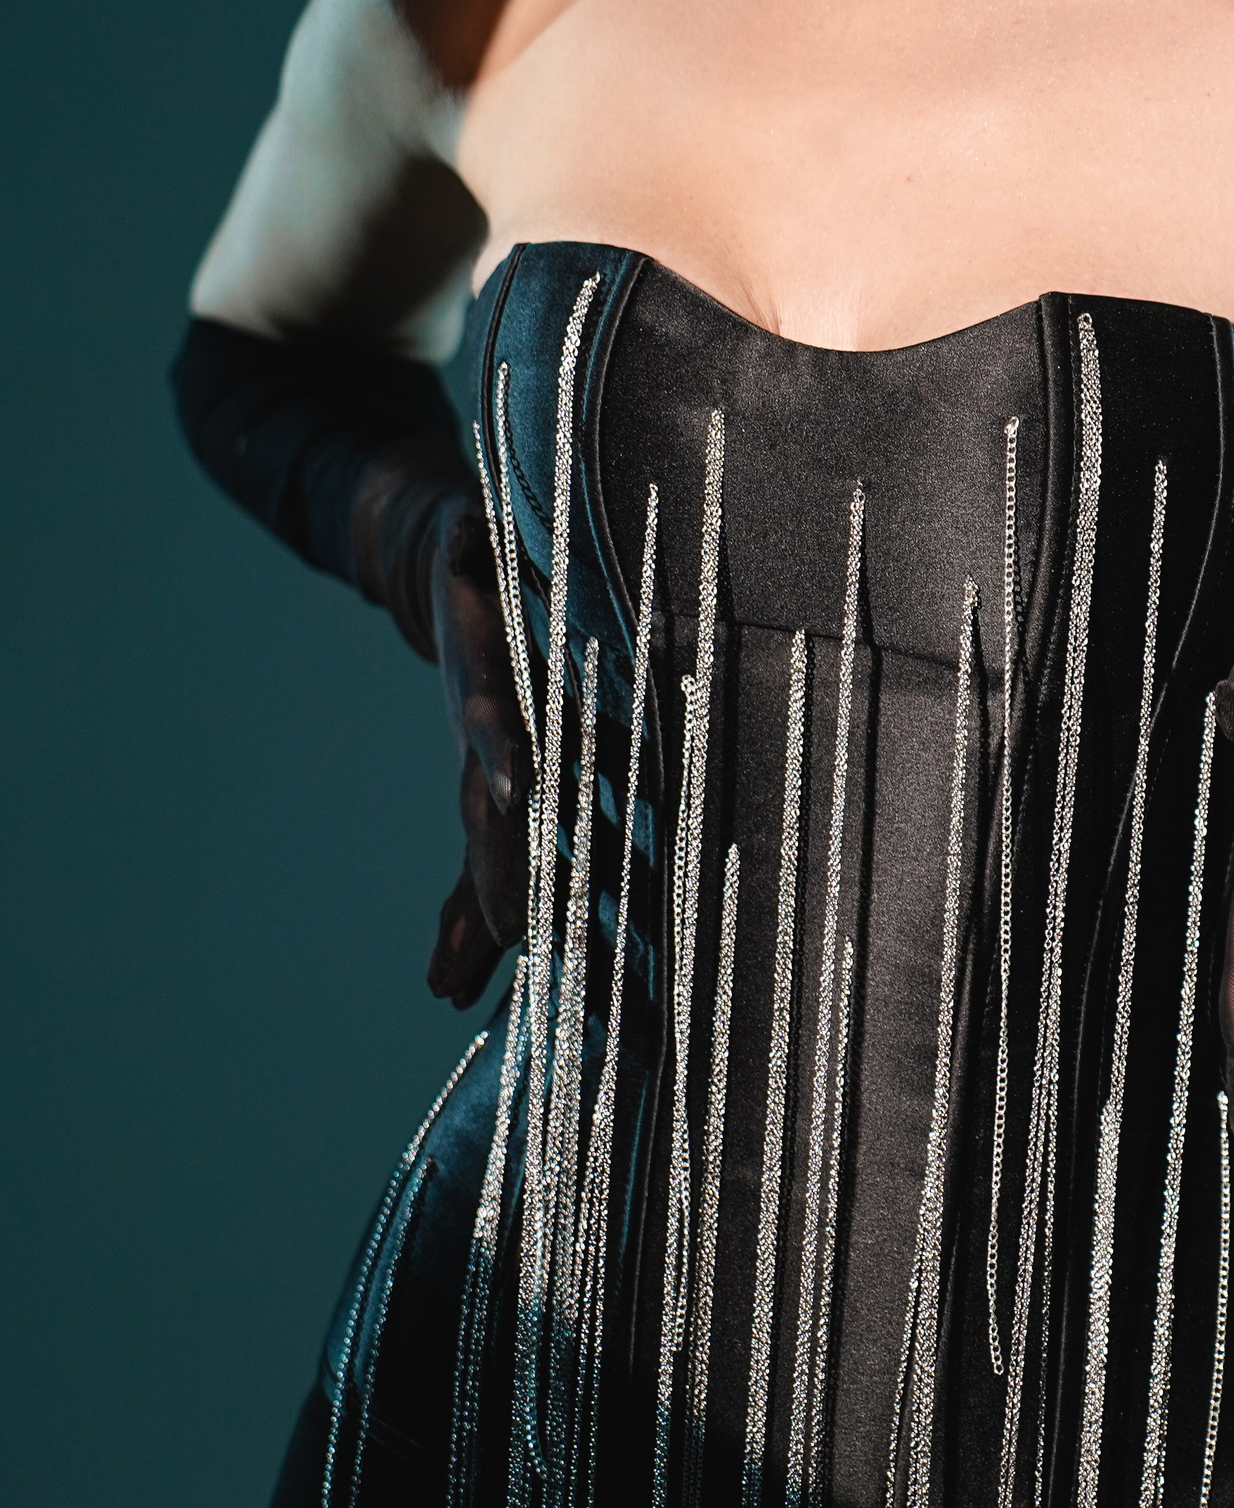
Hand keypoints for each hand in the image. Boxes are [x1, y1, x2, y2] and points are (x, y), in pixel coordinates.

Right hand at [423, 500, 530, 1007]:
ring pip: (481, 853)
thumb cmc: (480, 565)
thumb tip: (468, 519)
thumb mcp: (471, 548)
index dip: (506, 755)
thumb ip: (471, 540)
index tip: (517, 790)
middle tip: (517, 932)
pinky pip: (480, 861)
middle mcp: (485, 738)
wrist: (441, 575)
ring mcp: (482, 768)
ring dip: (473, 916)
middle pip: (492, 814)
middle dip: (502, 872)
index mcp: (495, 687)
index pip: (502, 728)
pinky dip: (469, 922)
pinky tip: (450, 987)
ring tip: (448, 988)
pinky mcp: (490, 784)